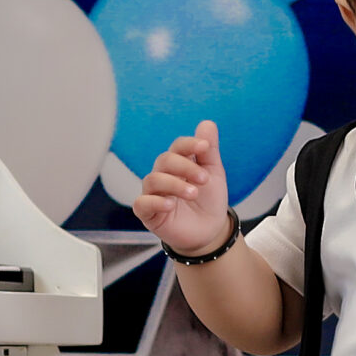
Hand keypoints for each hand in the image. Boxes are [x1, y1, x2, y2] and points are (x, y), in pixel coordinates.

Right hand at [135, 120, 232, 255]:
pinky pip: (142, 203)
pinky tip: (170, 204)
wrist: (209, 231)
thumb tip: (207, 124)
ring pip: (153, 179)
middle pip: (165, 160)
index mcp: (179, 163)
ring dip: (175, 184)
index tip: (204, 147)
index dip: (189, 144)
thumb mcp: (214, 173)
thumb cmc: (208, 201)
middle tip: (204, 179)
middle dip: (186, 167)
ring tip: (193, 193)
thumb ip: (209, 150)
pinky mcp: (148, 213)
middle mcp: (163, 175)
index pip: (178, 146)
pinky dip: (154, 201)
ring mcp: (154, 194)